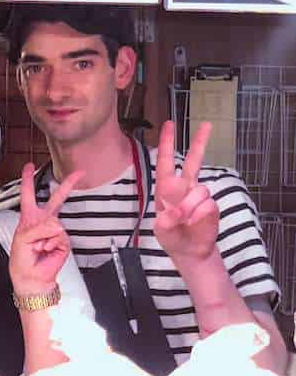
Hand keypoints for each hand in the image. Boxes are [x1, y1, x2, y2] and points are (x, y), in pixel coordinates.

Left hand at [9, 163, 82, 295]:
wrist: (31, 277)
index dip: (28, 179)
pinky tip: (46, 249)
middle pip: (56, 199)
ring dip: (43, 236)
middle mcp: (43, 221)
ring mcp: (55, 230)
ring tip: (37, 246)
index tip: (29, 166)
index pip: (28, 194)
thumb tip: (55, 224)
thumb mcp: (22, 238)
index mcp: (29, 217)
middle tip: (79, 173)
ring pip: (54, 223)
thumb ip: (37, 227)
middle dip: (67, 185)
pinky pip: (59, 235)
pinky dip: (51, 243)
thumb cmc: (22, 258)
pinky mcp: (63, 240)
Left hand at [154, 120, 217, 262]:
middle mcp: (184, 188)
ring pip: (200, 189)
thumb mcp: (162, 230)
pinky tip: (195, 223)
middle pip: (193, 161)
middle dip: (199, 142)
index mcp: (165, 189)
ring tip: (184, 220)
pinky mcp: (212, 205)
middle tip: (206, 124)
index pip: (165, 163)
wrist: (190, 251)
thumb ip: (166, 221)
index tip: (169, 125)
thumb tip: (174, 212)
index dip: (167, 144)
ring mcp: (199, 195)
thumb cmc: (172, 237)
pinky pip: (208, 205)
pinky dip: (200, 216)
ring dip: (190, 207)